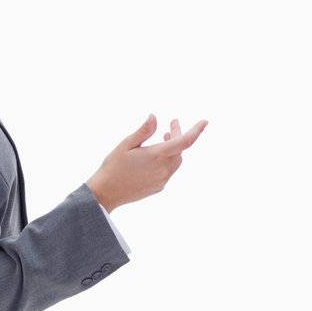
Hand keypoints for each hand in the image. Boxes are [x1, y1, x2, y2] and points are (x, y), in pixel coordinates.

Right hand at [86, 115, 208, 211]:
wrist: (106, 193)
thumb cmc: (113, 166)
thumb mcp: (126, 144)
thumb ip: (143, 131)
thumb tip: (155, 117)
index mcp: (156, 155)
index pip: (184, 142)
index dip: (196, 131)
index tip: (205, 122)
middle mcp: (163, 169)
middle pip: (180, 150)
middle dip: (178, 136)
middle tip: (172, 124)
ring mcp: (162, 180)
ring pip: (176, 161)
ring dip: (174, 149)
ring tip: (165, 137)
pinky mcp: (159, 187)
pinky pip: (169, 171)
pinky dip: (167, 160)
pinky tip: (155, 157)